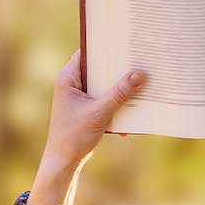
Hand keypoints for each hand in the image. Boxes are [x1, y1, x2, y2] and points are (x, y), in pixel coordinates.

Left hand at [42, 50, 144, 170]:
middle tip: (139, 63)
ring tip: (140, 85)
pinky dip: (117, 103)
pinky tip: (131, 112)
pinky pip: (105, 98)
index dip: (106, 48)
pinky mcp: (87, 107)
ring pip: (104, 84)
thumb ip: (119, 94)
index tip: (125, 44)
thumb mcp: (99, 113)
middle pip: (99, 68)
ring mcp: (79, 95)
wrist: (64, 161)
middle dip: (118, 69)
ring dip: (120, 88)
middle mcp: (71, 83)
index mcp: (67, 78)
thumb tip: (139, 74)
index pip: (88, 53)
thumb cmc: (74, 136)